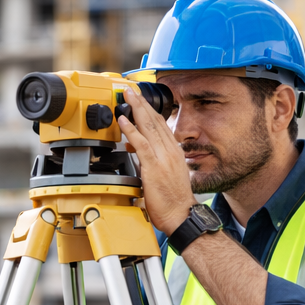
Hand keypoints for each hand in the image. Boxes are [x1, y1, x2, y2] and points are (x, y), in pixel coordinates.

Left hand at [117, 86, 197, 234]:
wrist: (181, 214)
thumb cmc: (172, 200)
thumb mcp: (161, 175)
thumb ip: (148, 160)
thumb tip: (133, 149)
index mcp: (172, 151)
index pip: (160, 124)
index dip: (149, 110)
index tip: (139, 99)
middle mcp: (169, 150)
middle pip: (155, 120)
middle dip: (142, 102)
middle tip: (130, 89)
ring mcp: (163, 157)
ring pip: (148, 127)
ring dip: (136, 109)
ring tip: (126, 96)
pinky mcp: (154, 167)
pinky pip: (141, 144)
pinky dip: (131, 130)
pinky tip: (123, 120)